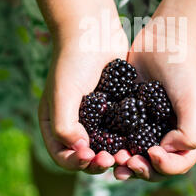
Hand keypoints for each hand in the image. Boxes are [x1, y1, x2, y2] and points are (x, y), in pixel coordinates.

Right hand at [39, 27, 128, 173]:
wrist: (94, 32)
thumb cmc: (73, 61)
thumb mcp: (63, 93)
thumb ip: (64, 125)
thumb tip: (80, 150)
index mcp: (55, 123)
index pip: (63, 155)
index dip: (76, 163)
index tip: (91, 158)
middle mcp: (76, 124)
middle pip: (86, 156)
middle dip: (98, 162)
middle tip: (112, 160)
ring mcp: (97, 118)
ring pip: (106, 147)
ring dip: (116, 155)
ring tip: (127, 155)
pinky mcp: (115, 109)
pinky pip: (121, 131)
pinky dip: (128, 139)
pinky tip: (139, 141)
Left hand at [114, 19, 195, 181]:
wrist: (168, 37)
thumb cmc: (186, 70)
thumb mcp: (195, 102)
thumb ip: (189, 134)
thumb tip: (165, 153)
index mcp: (188, 134)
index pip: (178, 164)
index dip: (164, 167)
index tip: (151, 154)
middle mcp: (169, 132)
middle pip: (154, 164)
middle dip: (140, 168)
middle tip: (125, 163)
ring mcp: (149, 122)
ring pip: (135, 151)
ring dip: (123, 159)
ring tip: (110, 159)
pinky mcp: (131, 110)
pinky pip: (121, 132)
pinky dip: (112, 140)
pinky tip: (101, 141)